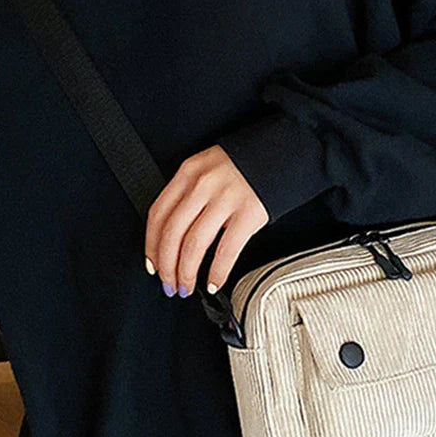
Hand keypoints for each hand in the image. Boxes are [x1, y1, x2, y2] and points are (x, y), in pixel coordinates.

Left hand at [144, 145, 269, 298]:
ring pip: (194, 245)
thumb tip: (174, 234)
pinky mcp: (249, 213)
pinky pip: (226, 250)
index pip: (158, 214)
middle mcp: (203, 185)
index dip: (151, 246)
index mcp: (188, 172)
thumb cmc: (246, 162)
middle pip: (172, 234)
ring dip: (186, 273)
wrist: (284, 149)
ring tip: (187, 287)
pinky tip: (213, 283)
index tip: (152, 264)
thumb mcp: (208, 166)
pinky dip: (217, 273)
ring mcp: (226, 199)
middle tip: (168, 284)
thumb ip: (189, 191)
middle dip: (166, 266)